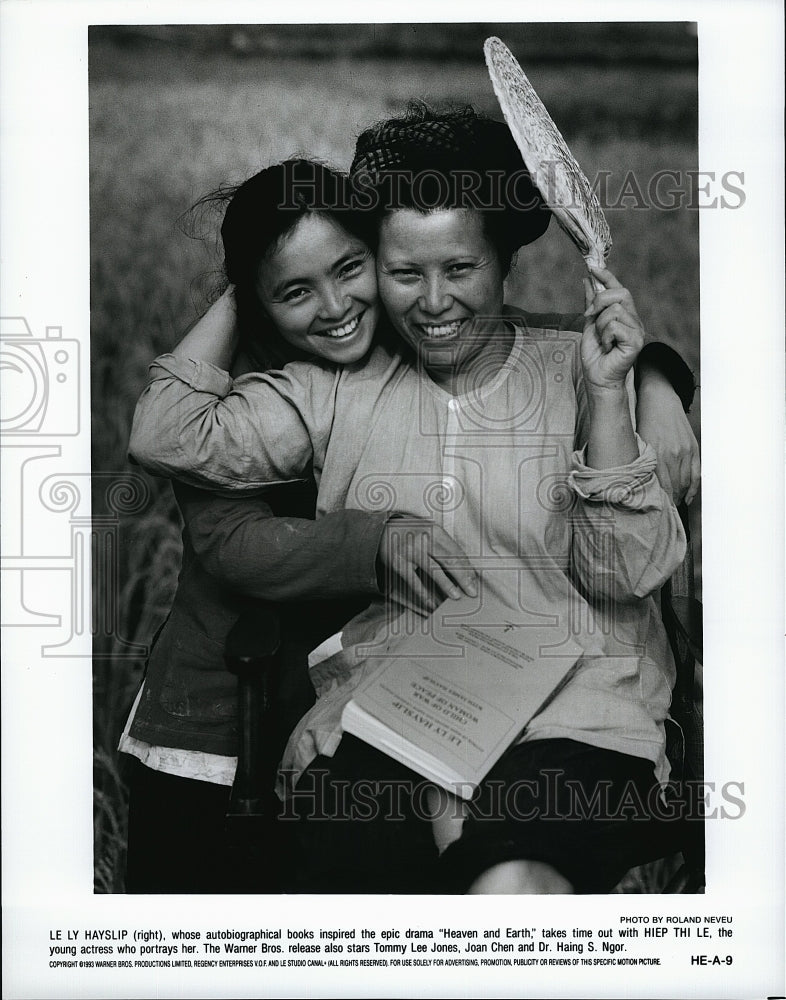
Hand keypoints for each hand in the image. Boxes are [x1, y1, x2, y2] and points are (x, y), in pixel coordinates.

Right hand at [377, 515, 477, 616]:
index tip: (474, 579)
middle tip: (472, 591)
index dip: (467, 566)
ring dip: (447, 585)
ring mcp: (410, 552)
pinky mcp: (399, 563)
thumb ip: (443, 544)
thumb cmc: (409, 531)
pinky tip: (432, 602)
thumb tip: (462, 566)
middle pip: (449, 560)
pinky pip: (414, 581)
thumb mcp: (428, 530)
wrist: (380, 529)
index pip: (455, 550)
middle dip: (463, 577)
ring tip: (457, 596)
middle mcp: (423, 539)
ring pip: (433, 571)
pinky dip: (424, 593)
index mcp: (434, 530)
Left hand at [581, 265, 644, 390]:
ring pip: (614, 311)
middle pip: (620, 293)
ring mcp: (637, 329)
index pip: (618, 288)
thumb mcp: (589, 324)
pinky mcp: (636, 340)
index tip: (592, 267)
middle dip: (599, 301)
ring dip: (600, 326)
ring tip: (602, 340)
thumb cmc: (596, 355)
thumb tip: (586, 280)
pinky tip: (607, 347)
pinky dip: (605, 336)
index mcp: (623, 313)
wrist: (598, 377)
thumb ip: (590, 304)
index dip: (607, 276)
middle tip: (590, 316)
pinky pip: (615, 326)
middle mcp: (633, 318)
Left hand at [636, 372, 700, 503]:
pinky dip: (693, 488)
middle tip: (665, 514)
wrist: (658, 399)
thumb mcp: (637, 444)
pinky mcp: (693, 448)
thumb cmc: (643, 422)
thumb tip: (644, 488)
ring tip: (674, 505)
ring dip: (680, 497)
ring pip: (685, 483)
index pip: (660, 487)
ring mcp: (684, 452)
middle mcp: (671, 455)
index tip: (657, 513)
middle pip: (674, 488)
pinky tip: (688, 497)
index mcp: (655, 455)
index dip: (660, 503)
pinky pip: (696, 474)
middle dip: (670, 503)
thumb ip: (641, 465)